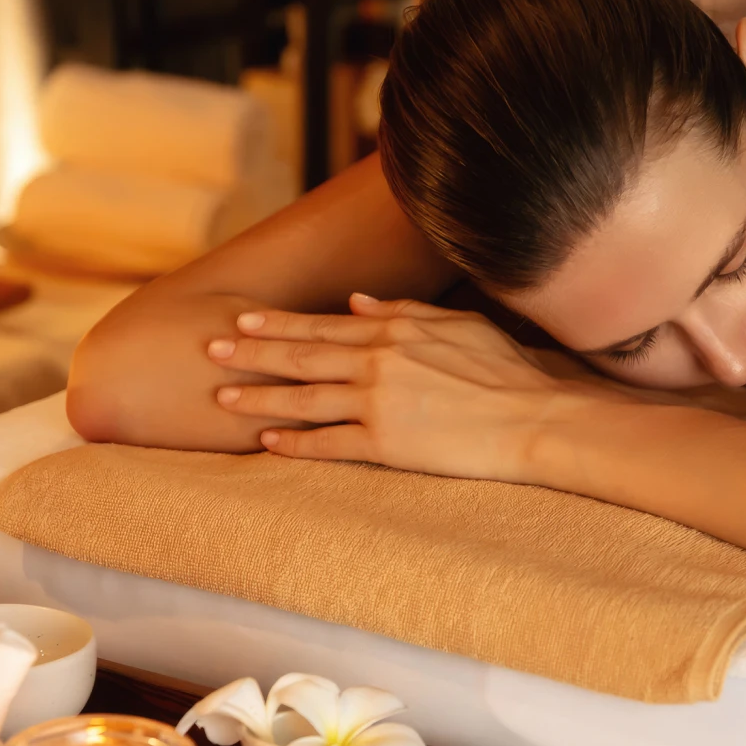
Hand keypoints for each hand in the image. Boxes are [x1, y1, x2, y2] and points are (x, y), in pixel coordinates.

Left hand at [206, 293, 583, 480]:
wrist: (534, 417)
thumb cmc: (506, 370)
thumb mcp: (457, 325)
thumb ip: (402, 311)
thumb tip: (357, 301)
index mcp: (393, 331)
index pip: (322, 324)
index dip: (278, 324)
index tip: (242, 320)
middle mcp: (377, 362)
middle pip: (300, 356)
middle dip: (251, 352)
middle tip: (210, 348)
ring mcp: (378, 403)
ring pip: (303, 398)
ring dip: (259, 396)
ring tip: (223, 395)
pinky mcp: (386, 444)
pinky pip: (328, 443)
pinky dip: (294, 443)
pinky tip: (266, 442)